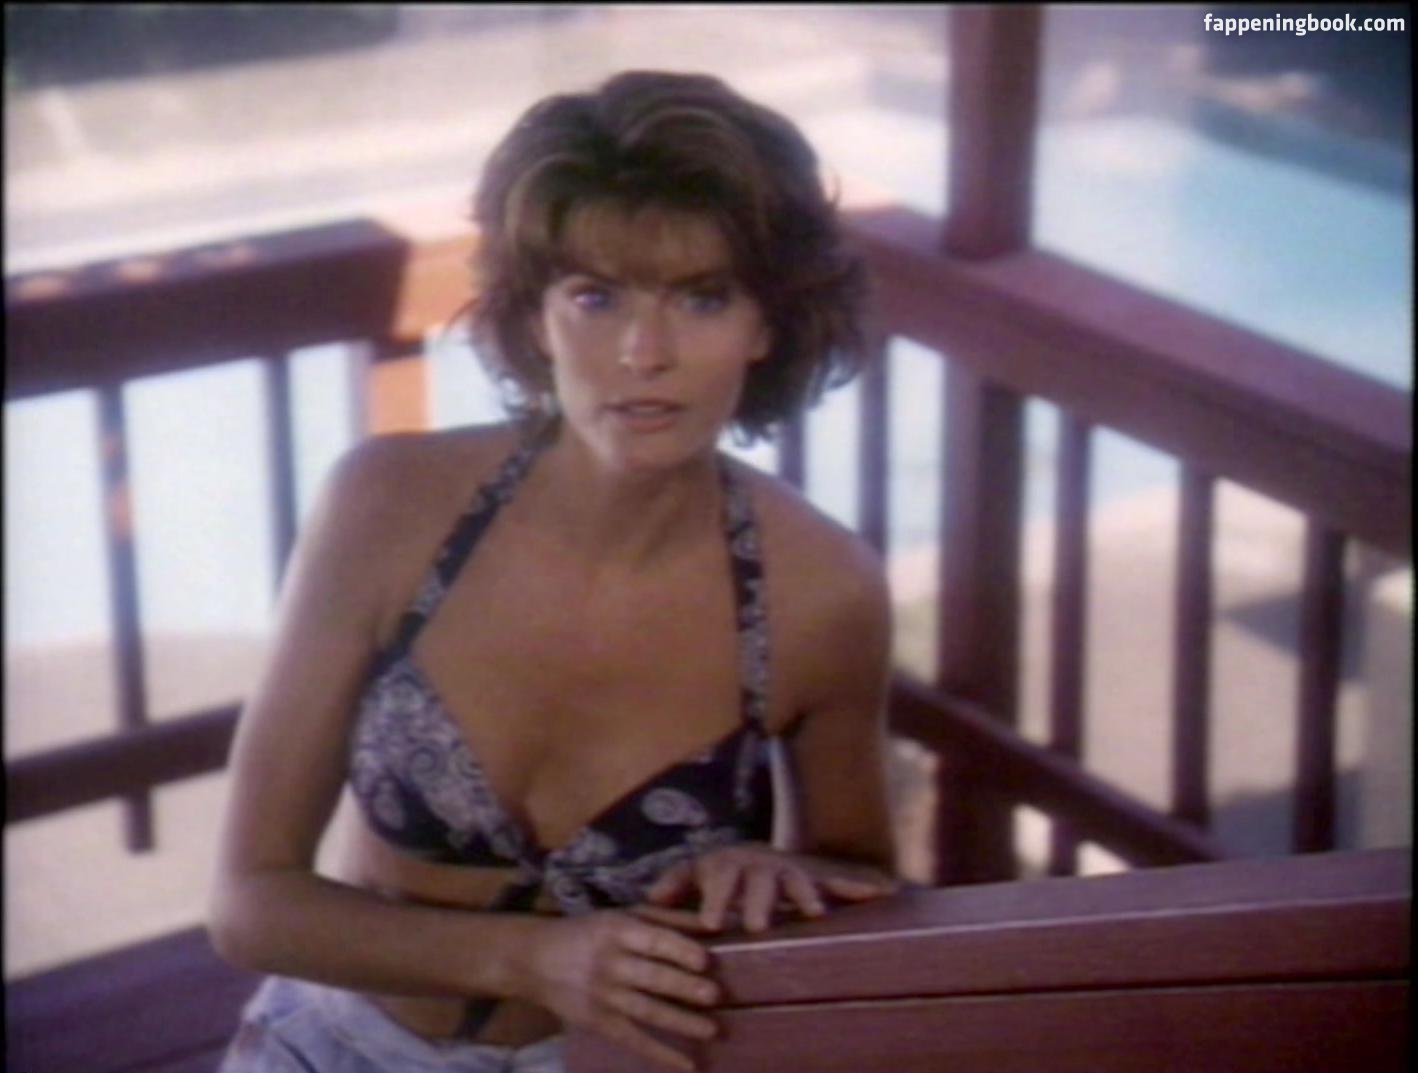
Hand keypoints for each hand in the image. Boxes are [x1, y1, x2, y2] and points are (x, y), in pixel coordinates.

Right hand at [518, 910, 718, 1071]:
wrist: (534, 960)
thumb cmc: (590, 933)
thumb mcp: (623, 915)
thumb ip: (667, 918)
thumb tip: (712, 924)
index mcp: (617, 930)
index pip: (654, 941)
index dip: (681, 951)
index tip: (707, 961)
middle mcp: (610, 964)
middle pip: (653, 978)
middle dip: (685, 988)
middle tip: (716, 995)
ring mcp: (603, 997)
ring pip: (647, 1012)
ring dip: (681, 1022)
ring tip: (712, 1030)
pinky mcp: (598, 1023)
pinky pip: (634, 1040)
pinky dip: (661, 1055)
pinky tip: (688, 1065)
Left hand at [643, 843, 898, 933]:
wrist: (755, 855)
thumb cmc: (720, 873)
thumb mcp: (693, 875)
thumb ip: (674, 885)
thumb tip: (648, 899)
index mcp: (731, 865)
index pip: (721, 881)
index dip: (715, 901)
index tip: (712, 924)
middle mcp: (763, 865)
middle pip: (762, 881)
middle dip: (761, 901)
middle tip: (758, 925)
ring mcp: (791, 870)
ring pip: (800, 880)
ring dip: (808, 895)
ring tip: (815, 912)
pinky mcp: (818, 878)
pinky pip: (841, 879)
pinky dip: (863, 884)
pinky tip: (887, 889)